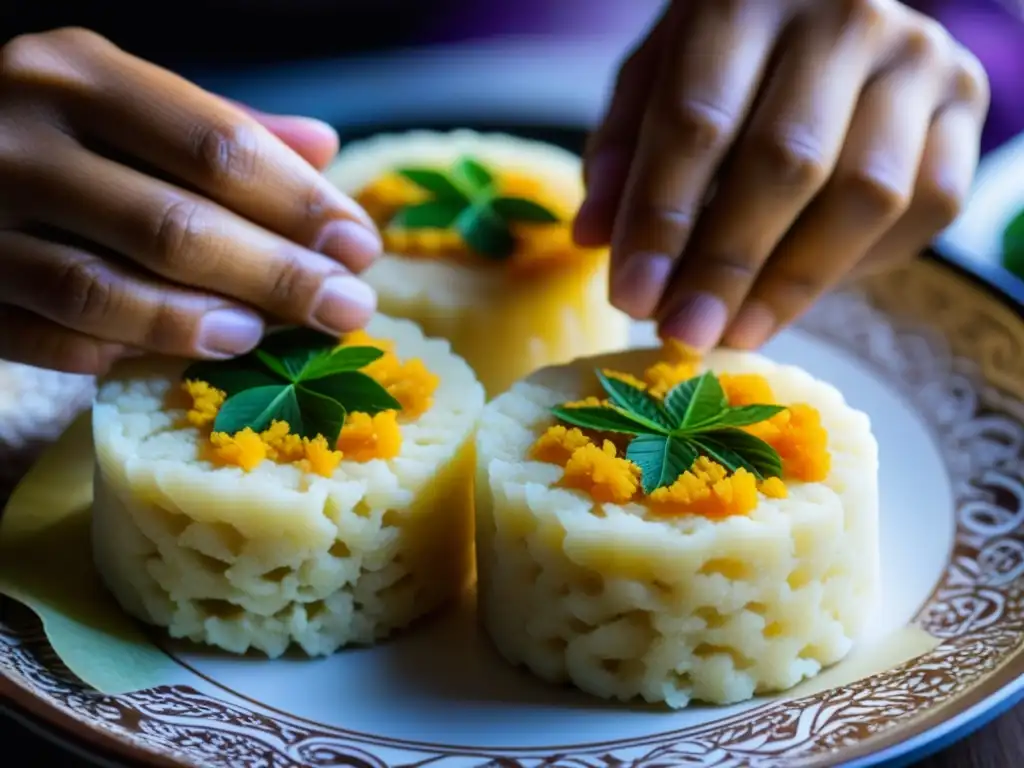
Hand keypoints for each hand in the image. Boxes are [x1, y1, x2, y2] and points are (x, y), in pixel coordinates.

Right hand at [0, 28, 381, 374]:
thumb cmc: (54, 129)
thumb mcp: (128, 100)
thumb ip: (218, 126)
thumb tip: (325, 151)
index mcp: (79, 76)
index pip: (217, 147)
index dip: (300, 205)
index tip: (360, 247)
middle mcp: (19, 139)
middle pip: (176, 226)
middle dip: (278, 276)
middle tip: (346, 308)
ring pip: (105, 291)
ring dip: (199, 325)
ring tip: (266, 337)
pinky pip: (51, 339)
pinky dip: (120, 353)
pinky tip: (177, 355)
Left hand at [575, 0, 989, 349]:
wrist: (827, 11)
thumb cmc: (725, 55)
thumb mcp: (656, 81)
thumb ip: (624, 150)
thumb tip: (595, 239)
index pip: (698, 121)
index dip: (662, 218)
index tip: (632, 296)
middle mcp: (844, 16)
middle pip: (786, 162)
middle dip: (726, 265)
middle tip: (683, 332)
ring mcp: (918, 58)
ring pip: (867, 194)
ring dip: (794, 282)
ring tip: (735, 331)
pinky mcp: (965, 102)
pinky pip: (928, 205)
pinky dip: (862, 265)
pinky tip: (799, 292)